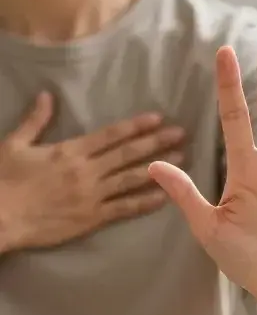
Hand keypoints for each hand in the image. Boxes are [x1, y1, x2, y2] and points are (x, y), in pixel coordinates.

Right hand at [0, 92, 184, 251]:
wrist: (0, 215)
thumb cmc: (4, 179)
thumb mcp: (15, 143)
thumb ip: (36, 120)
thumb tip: (48, 95)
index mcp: (71, 150)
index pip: (111, 135)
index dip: (136, 126)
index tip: (157, 119)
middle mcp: (87, 171)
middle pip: (128, 154)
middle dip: (157, 143)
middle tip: (182, 135)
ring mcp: (91, 196)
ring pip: (131, 179)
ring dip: (159, 169)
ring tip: (182, 161)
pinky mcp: (91, 219)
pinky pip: (123, 209)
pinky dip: (144, 202)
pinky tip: (164, 197)